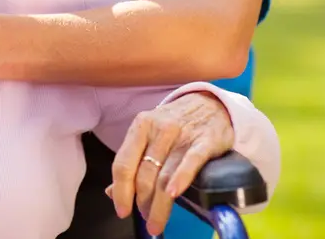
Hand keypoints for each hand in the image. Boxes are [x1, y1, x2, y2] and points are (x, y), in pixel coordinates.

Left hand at [107, 92, 234, 235]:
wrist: (212, 103)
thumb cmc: (176, 123)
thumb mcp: (150, 134)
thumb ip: (132, 160)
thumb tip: (112, 192)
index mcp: (141, 126)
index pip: (123, 164)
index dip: (121, 191)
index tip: (121, 211)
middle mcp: (159, 129)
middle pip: (145, 174)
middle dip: (142, 202)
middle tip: (146, 219)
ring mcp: (183, 135)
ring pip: (165, 175)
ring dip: (159, 204)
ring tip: (156, 222)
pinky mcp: (206, 141)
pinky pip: (190, 162)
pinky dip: (181, 179)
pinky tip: (174, 194)